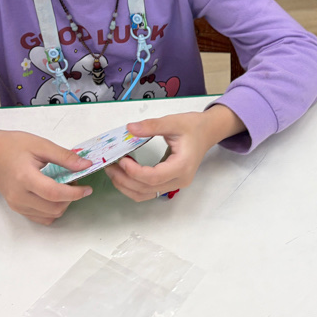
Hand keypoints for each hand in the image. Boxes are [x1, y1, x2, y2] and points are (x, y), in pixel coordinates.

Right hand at [0, 128, 92, 224]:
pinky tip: (54, 195)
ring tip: (64, 187)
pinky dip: (52, 210)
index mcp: (25, 178)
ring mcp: (16, 205)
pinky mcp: (16, 208)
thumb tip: (86, 166)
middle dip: (71, 199)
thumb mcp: (41, 144)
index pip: (54, 194)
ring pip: (49, 216)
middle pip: (54, 208)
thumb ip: (64, 157)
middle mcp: (19, 196)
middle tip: (75, 183)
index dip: (75, 193)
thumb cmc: (13, 145)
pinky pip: (40, 217)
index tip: (87, 188)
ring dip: (63, 205)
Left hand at [104, 104, 244, 201]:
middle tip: (110, 165)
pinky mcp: (170, 183)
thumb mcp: (173, 122)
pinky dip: (133, 186)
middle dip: (125, 179)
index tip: (122, 160)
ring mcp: (175, 184)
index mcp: (182, 166)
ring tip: (113, 170)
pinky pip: (148, 191)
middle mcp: (179, 180)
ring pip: (145, 194)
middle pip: (147, 188)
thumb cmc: (193, 127)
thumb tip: (130, 128)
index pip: (154, 177)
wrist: (207, 132)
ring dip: (126, 186)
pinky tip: (123, 174)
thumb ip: (151, 126)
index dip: (135, 172)